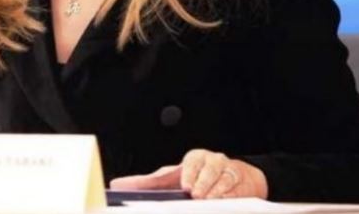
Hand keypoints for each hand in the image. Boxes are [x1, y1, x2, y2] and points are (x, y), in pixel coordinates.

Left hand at [109, 149, 267, 199]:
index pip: (191, 162)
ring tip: (205, 198)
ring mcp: (227, 170)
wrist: (233, 179)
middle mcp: (212, 160)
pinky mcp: (240, 181)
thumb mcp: (172, 179)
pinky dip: (228, 194)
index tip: (185, 186)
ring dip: (214, 190)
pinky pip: (236, 187)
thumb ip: (147, 183)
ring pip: (223, 178)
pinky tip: (220, 200)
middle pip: (209, 168)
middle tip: (195, 194)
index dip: (188, 174)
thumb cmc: (196, 178)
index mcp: (194, 158)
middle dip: (202, 182)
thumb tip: (117, 184)